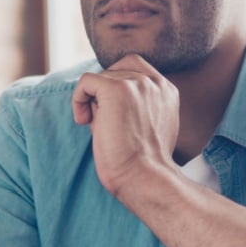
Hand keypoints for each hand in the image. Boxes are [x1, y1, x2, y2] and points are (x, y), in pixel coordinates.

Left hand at [72, 54, 179, 196]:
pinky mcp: (117, 89)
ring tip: (98, 127)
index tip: (112, 113)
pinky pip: (86, 81)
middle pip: (116, 70)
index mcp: (167, 91)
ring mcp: (137, 84)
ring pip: (101, 77)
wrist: (144, 178)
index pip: (135, 68)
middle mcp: (155, 83)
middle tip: (103, 120)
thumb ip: (136, 105)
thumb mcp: (147, 127)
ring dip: (93, 101)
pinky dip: (78, 99)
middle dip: (105, 92)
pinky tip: (83, 121)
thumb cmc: (141, 163)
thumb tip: (98, 96)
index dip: (117, 85)